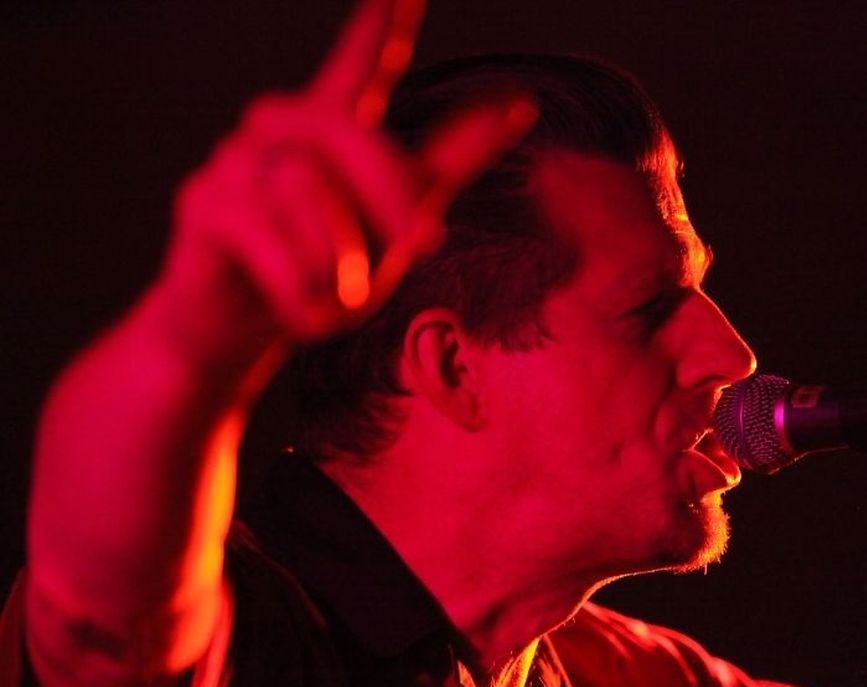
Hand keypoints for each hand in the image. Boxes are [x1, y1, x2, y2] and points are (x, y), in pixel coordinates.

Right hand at [157, 0, 533, 355]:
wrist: (241, 331)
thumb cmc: (327, 272)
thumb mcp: (399, 224)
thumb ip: (449, 163)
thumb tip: (518, 102)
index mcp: (331, 128)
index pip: (361, 65)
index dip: (379, 24)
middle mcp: (280, 128)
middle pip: (347, 134)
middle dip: (390, 197)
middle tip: (422, 249)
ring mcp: (234, 158)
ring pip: (305, 189)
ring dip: (338, 260)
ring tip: (332, 294)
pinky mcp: (203, 202)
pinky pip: (270, 242)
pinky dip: (301, 291)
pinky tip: (305, 314)